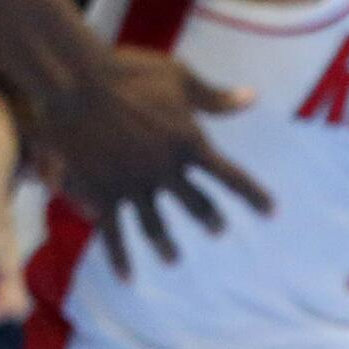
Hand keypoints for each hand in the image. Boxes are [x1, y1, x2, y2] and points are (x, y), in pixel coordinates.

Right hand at [38, 46, 272, 276]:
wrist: (77, 81)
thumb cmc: (129, 73)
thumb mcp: (178, 77)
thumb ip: (214, 96)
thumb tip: (252, 98)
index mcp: (189, 143)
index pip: (230, 176)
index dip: (253, 196)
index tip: (272, 212)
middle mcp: (166, 170)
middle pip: (196, 204)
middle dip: (209, 218)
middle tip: (218, 229)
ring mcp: (134, 186)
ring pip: (157, 226)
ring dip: (167, 245)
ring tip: (173, 258)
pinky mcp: (104, 193)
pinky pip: (115, 234)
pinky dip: (121, 257)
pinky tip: (128, 276)